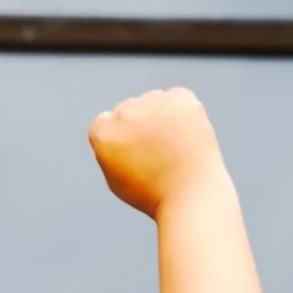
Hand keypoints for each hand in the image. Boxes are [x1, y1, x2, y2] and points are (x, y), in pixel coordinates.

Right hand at [88, 88, 229, 219]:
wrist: (189, 196)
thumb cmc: (151, 194)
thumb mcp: (117, 176)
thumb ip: (112, 146)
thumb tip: (119, 123)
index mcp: (103, 133)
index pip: (104, 123)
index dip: (120, 143)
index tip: (132, 160)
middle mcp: (125, 112)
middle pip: (128, 110)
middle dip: (138, 127)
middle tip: (155, 157)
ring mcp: (154, 101)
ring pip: (152, 102)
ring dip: (158, 118)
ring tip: (172, 150)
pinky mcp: (180, 97)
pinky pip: (175, 98)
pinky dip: (180, 113)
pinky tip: (184, 137)